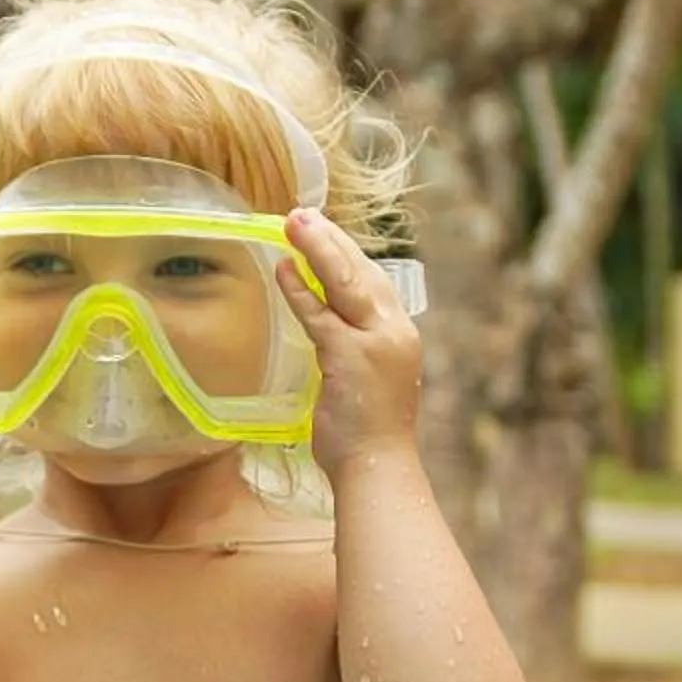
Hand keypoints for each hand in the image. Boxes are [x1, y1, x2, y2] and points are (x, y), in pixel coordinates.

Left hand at [276, 208, 423, 476]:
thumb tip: (327, 331)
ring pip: (344, 282)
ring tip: (291, 222)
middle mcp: (394, 332)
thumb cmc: (368, 435)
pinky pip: (320, 314)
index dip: (347, 254)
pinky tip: (282, 268)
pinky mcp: (350, 356)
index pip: (374, 283)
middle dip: (331, 239)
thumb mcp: (367, 382)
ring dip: (316, 248)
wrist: (379, 468)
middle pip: (362, 272)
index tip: (324, 232)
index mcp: (399, 335)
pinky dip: (299, 290)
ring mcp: (375, 342)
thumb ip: (351, 351)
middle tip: (302, 213)